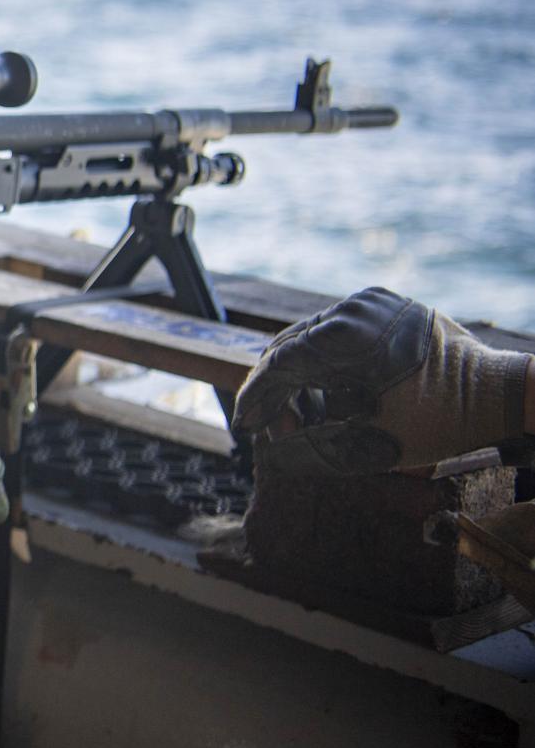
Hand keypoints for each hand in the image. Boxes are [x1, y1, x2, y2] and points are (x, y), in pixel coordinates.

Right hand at [233, 287, 532, 474]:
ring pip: (310, 337)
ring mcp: (370, 301)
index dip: (258, 398)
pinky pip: (337, 330)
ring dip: (301, 377)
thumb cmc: (440, 423)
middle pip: (290, 346)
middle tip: (276, 428)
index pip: (281, 364)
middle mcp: (354, 307)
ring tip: (307, 416)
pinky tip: (330, 392)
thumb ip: (313, 446)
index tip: (246, 424)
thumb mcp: (371, 445)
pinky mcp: (383, 305)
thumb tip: (274, 444)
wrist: (500, 395)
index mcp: (347, 335)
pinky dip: (326, 361)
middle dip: (278, 391)